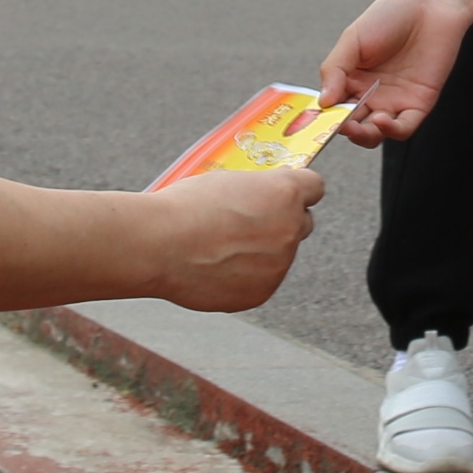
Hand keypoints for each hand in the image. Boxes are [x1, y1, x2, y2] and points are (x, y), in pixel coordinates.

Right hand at [141, 165, 323, 311]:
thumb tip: (264, 199)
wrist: (158, 246)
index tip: (283, 194)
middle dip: (282, 222)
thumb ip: (257, 191)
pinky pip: (261, 280)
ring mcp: (278, 265)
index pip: (314, 187)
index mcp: (284, 193)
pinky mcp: (261, 292)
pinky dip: (245, 275)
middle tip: (250, 222)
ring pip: (279, 255)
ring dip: (261, 251)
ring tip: (219, 247)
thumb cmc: (185, 208)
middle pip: (302, 223)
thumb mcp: (227, 180)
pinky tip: (216, 267)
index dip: (297, 190)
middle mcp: (290, 229)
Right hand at [318, 0, 470, 140]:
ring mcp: (393, 101)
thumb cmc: (390, 15)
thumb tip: (322, 102)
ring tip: (358, 125)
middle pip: (351, 124)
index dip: (324, 117)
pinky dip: (391, 130)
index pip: (332, 107)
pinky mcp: (418, 104)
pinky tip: (382, 120)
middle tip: (339, 125)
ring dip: (364, 135)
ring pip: (374, 134)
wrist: (431, 4)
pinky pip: (403, 128)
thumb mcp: (352, 38)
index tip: (316, 122)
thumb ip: (334, 70)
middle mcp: (370, 94)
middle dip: (342, 129)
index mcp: (350, 79)